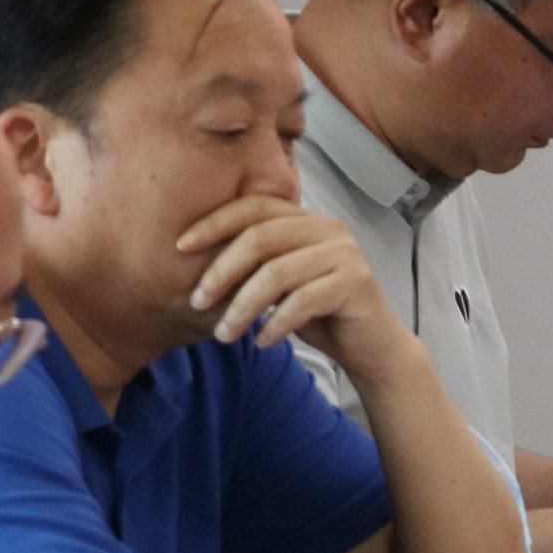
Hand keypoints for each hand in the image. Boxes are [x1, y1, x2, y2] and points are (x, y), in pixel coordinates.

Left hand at [176, 197, 401, 379]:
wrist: (372, 346)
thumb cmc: (319, 314)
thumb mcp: (280, 284)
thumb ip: (254, 265)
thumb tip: (193, 259)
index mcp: (307, 220)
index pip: (253, 207)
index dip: (213, 223)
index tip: (180, 247)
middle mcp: (328, 228)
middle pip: (260, 237)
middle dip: (221, 270)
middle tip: (197, 301)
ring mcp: (345, 254)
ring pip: (277, 273)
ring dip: (242, 307)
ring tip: (224, 334)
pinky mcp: (356, 283)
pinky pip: (302, 301)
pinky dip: (275, 324)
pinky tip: (262, 342)